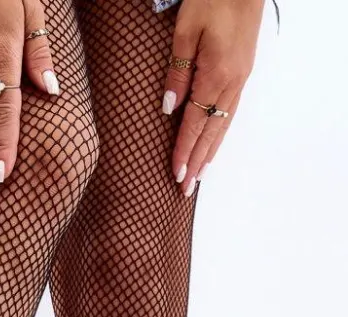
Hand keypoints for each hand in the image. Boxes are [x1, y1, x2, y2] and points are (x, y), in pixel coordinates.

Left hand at [162, 0, 265, 195]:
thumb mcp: (185, 30)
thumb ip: (177, 72)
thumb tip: (169, 110)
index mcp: (215, 75)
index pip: (195, 125)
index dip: (183, 152)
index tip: (175, 175)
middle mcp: (231, 83)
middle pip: (211, 133)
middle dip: (197, 163)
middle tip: (185, 190)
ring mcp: (240, 78)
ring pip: (223, 125)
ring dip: (209, 153)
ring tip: (198, 177)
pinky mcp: (243, 72)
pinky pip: (230, 112)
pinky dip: (220, 133)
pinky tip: (213, 145)